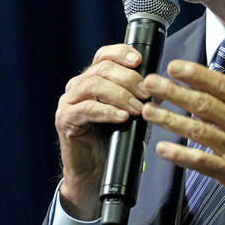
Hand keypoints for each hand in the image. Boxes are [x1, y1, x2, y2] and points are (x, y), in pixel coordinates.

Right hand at [55, 44, 149, 219]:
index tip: (140, 60)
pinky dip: (107, 111)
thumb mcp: (130, 111)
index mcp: (93, 78)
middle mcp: (78, 86)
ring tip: (138, 108)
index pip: (104, 55)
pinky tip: (122, 117)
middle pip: (102, 69)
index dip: (121, 53)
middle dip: (129, 78)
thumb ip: (138, 94)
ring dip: (121, 95)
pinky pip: (86, 109)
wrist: (95, 171)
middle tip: (147, 93)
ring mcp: (68, 102)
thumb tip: (159, 83)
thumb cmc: (115, 138)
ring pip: (94, 86)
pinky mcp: (64, 120)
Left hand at [142, 53, 224, 224]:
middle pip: (205, 105)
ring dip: (170, 120)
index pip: (223, 86)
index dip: (197, 75)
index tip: (176, 67)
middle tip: (151, 83)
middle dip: (175, 92)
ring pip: (198, 131)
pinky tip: (162, 149)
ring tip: (149, 111)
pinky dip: (181, 155)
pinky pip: (202, 162)